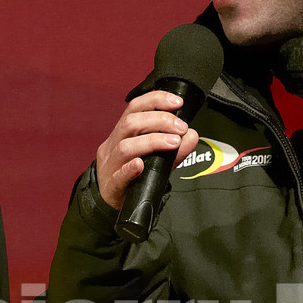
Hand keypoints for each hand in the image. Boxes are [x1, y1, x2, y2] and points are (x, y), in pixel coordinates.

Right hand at [95, 91, 200, 209]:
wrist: (114, 203)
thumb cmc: (134, 177)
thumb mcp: (157, 159)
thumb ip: (175, 148)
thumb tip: (192, 135)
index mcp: (122, 134)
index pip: (135, 108)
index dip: (156, 100)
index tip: (177, 103)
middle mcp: (113, 145)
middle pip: (130, 123)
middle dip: (159, 120)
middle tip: (181, 127)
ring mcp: (110, 166)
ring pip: (124, 146)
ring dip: (151, 141)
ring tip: (173, 142)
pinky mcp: (111, 187)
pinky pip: (118, 176)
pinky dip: (130, 169)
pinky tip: (140, 165)